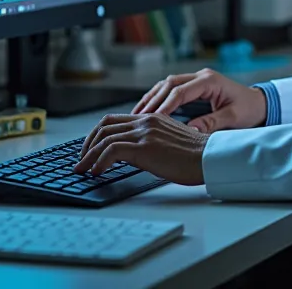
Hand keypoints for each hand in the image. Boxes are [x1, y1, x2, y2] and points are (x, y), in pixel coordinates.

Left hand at [75, 113, 208, 184]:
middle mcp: (145, 121)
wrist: (209, 158)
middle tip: (81, 160)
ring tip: (83, 170)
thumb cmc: (194, 156)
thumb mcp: (168, 141)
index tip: (90, 149)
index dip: (97, 134)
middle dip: (87, 144)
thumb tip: (131, 154)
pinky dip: (99, 162)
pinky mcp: (145, 147)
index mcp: (151, 118)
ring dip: (89, 156)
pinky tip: (97, 173)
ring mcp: (144, 133)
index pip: (113, 120)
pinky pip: (112, 151)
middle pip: (104, 126)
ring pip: (104, 138)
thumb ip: (150, 141)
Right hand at [131, 68, 267, 132]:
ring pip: (166, 85)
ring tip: (136, 115)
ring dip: (151, 99)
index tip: (153, 119)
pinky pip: (170, 90)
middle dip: (152, 100)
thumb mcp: (233, 118)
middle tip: (138, 117)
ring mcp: (196, 80)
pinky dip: (158, 100)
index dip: (165, 105)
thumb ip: (212, 123)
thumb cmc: (249, 110)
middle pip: (169, 84)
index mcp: (210, 81)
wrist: (259, 104)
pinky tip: (147, 111)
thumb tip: (190, 130)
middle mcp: (200, 77)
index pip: (180, 91)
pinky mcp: (193, 88)